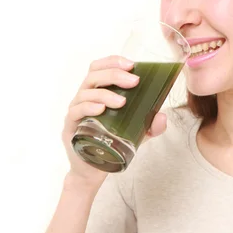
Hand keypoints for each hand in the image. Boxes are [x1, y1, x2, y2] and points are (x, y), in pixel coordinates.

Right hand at [61, 55, 167, 189]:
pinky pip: (75, 111)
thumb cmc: (112, 144)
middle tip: (134, 81)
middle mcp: (85, 97)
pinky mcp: (71, 127)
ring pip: (85, 92)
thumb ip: (151, 125)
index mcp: (98, 92)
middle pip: (93, 75)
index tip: (132, 64)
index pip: (100, 67)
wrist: (93, 171)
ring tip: (122, 102)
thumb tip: (162, 116)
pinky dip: (88, 107)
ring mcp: (76, 111)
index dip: (113, 61)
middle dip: (114, 74)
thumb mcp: (137, 133)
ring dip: (105, 94)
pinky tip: (100, 110)